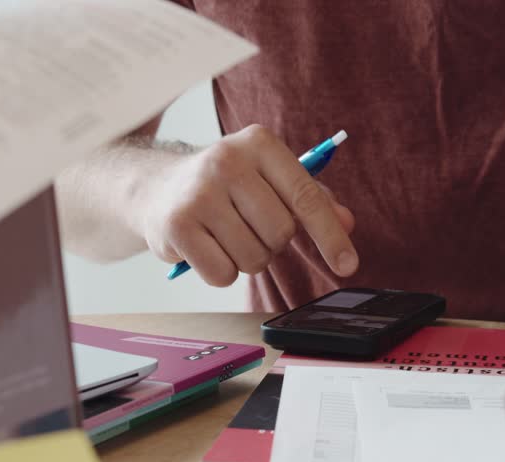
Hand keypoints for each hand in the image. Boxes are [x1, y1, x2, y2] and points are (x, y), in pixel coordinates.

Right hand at [141, 125, 356, 286]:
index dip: (330, 236)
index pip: (306, 196)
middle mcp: (227, 161)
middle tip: (249, 227)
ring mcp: (199, 193)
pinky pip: (222, 274)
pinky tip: (206, 248)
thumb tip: (347, 223)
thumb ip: (310, 199)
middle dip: (272, 242)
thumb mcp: (269, 179)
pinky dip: (220, 273)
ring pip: (253, 258)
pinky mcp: (177, 226)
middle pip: (281, 232)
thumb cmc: (225, 186)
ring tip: (225, 235)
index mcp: (259, 144)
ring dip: (246, 259)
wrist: (156, 188)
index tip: (348, 265)